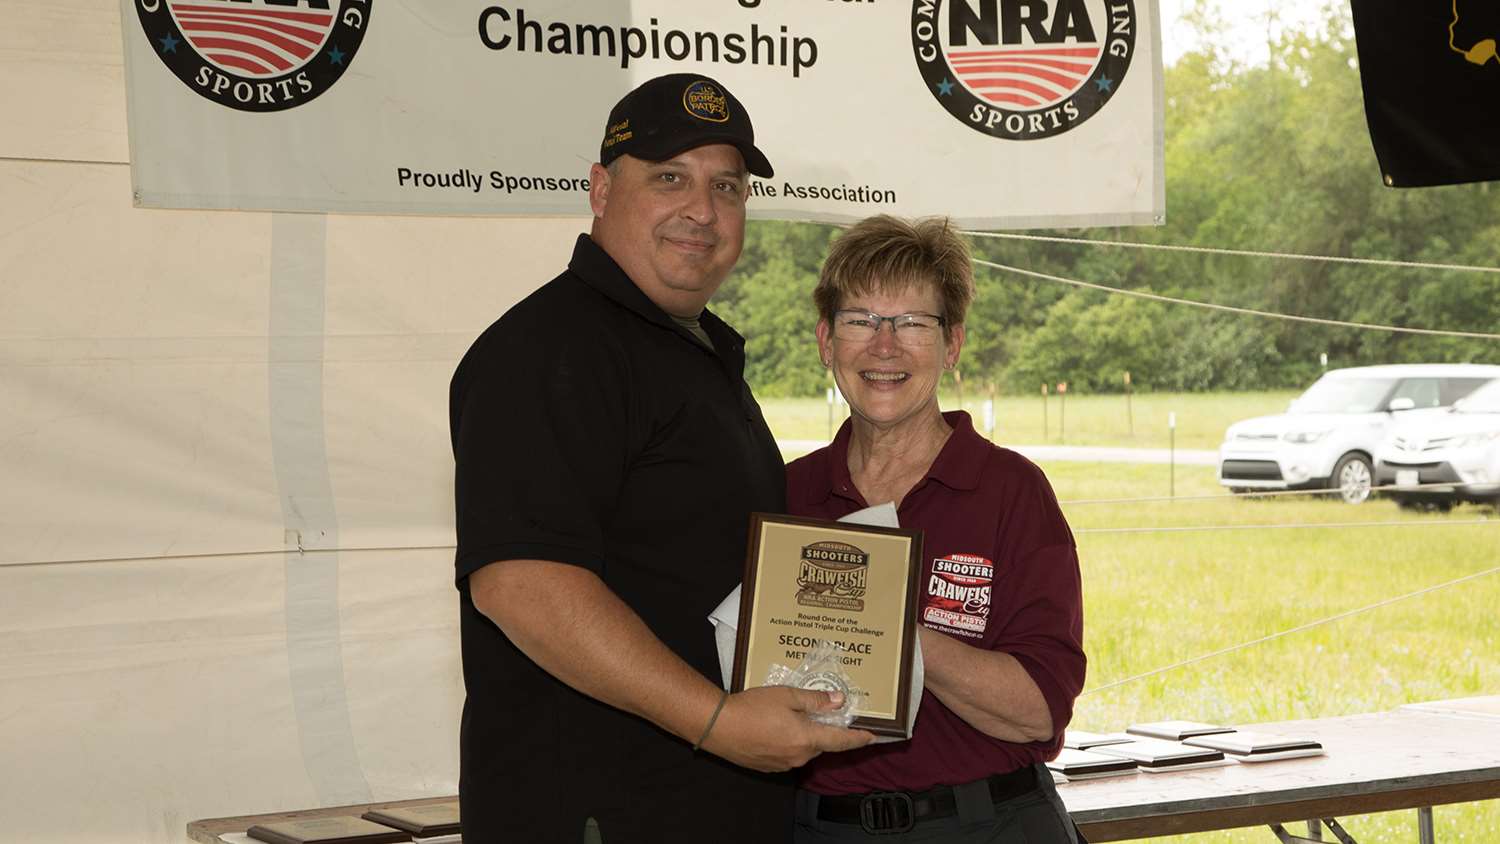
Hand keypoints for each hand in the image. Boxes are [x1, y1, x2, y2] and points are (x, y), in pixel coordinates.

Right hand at [700, 685, 877, 771]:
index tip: (874, 736)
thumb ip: (815, 700)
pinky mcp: (768, 766)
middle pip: (821, 744)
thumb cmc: (752, 708)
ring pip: (804, 749)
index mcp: (807, 739)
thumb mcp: (787, 696)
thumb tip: (839, 702)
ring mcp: (783, 764)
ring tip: (791, 716)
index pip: (842, 741)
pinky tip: (775, 727)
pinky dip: (788, 742)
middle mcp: (798, 756)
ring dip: (804, 735)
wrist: (718, 726)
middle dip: (824, 730)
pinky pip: (787, 754)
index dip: (859, 738)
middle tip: (821, 712)